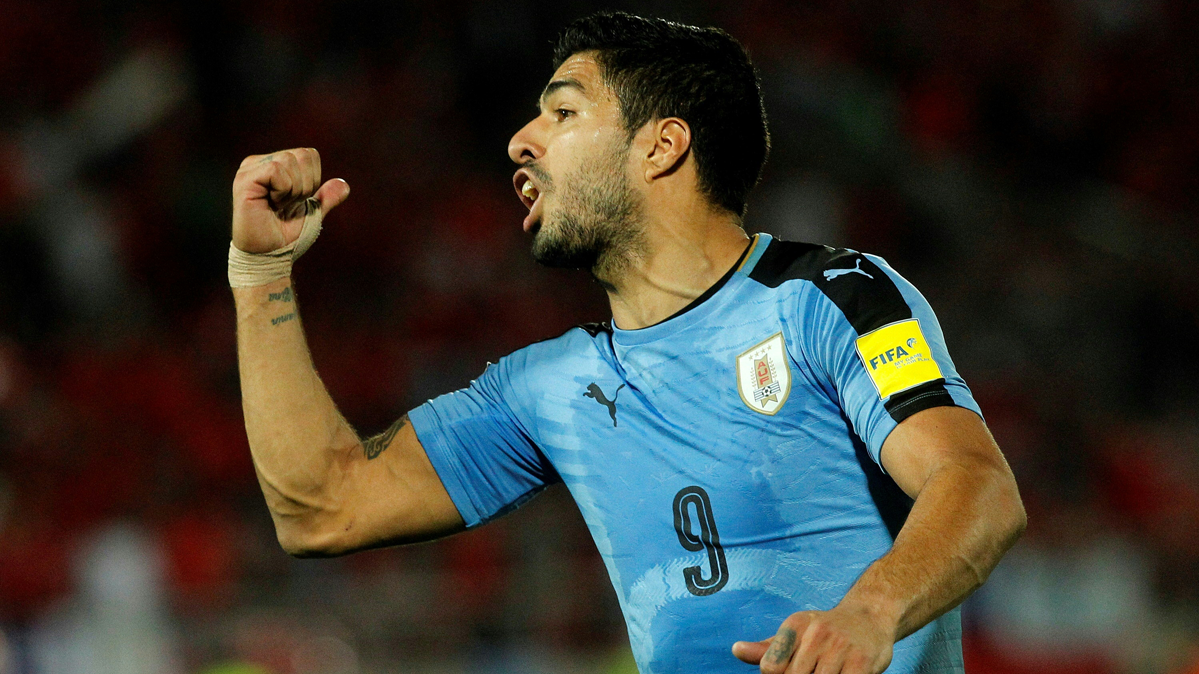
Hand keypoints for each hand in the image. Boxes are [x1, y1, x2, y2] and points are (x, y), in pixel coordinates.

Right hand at [231, 148, 349, 253]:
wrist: (269, 255)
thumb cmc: (285, 236)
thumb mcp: (312, 214)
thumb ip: (326, 198)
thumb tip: (344, 185)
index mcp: (274, 165)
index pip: (309, 154)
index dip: (313, 180)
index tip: (296, 201)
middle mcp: (259, 162)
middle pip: (302, 155)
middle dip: (305, 186)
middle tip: (287, 205)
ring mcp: (249, 170)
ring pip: (289, 160)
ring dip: (293, 190)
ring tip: (278, 206)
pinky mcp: (244, 180)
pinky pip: (275, 170)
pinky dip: (283, 190)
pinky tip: (271, 205)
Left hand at [732, 603, 894, 673]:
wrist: (870, 617)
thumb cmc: (826, 630)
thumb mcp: (796, 632)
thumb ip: (767, 648)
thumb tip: (736, 650)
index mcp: (795, 625)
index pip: (770, 667)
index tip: (784, 673)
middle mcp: (817, 633)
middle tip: (808, 672)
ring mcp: (840, 648)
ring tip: (820, 673)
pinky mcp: (862, 662)